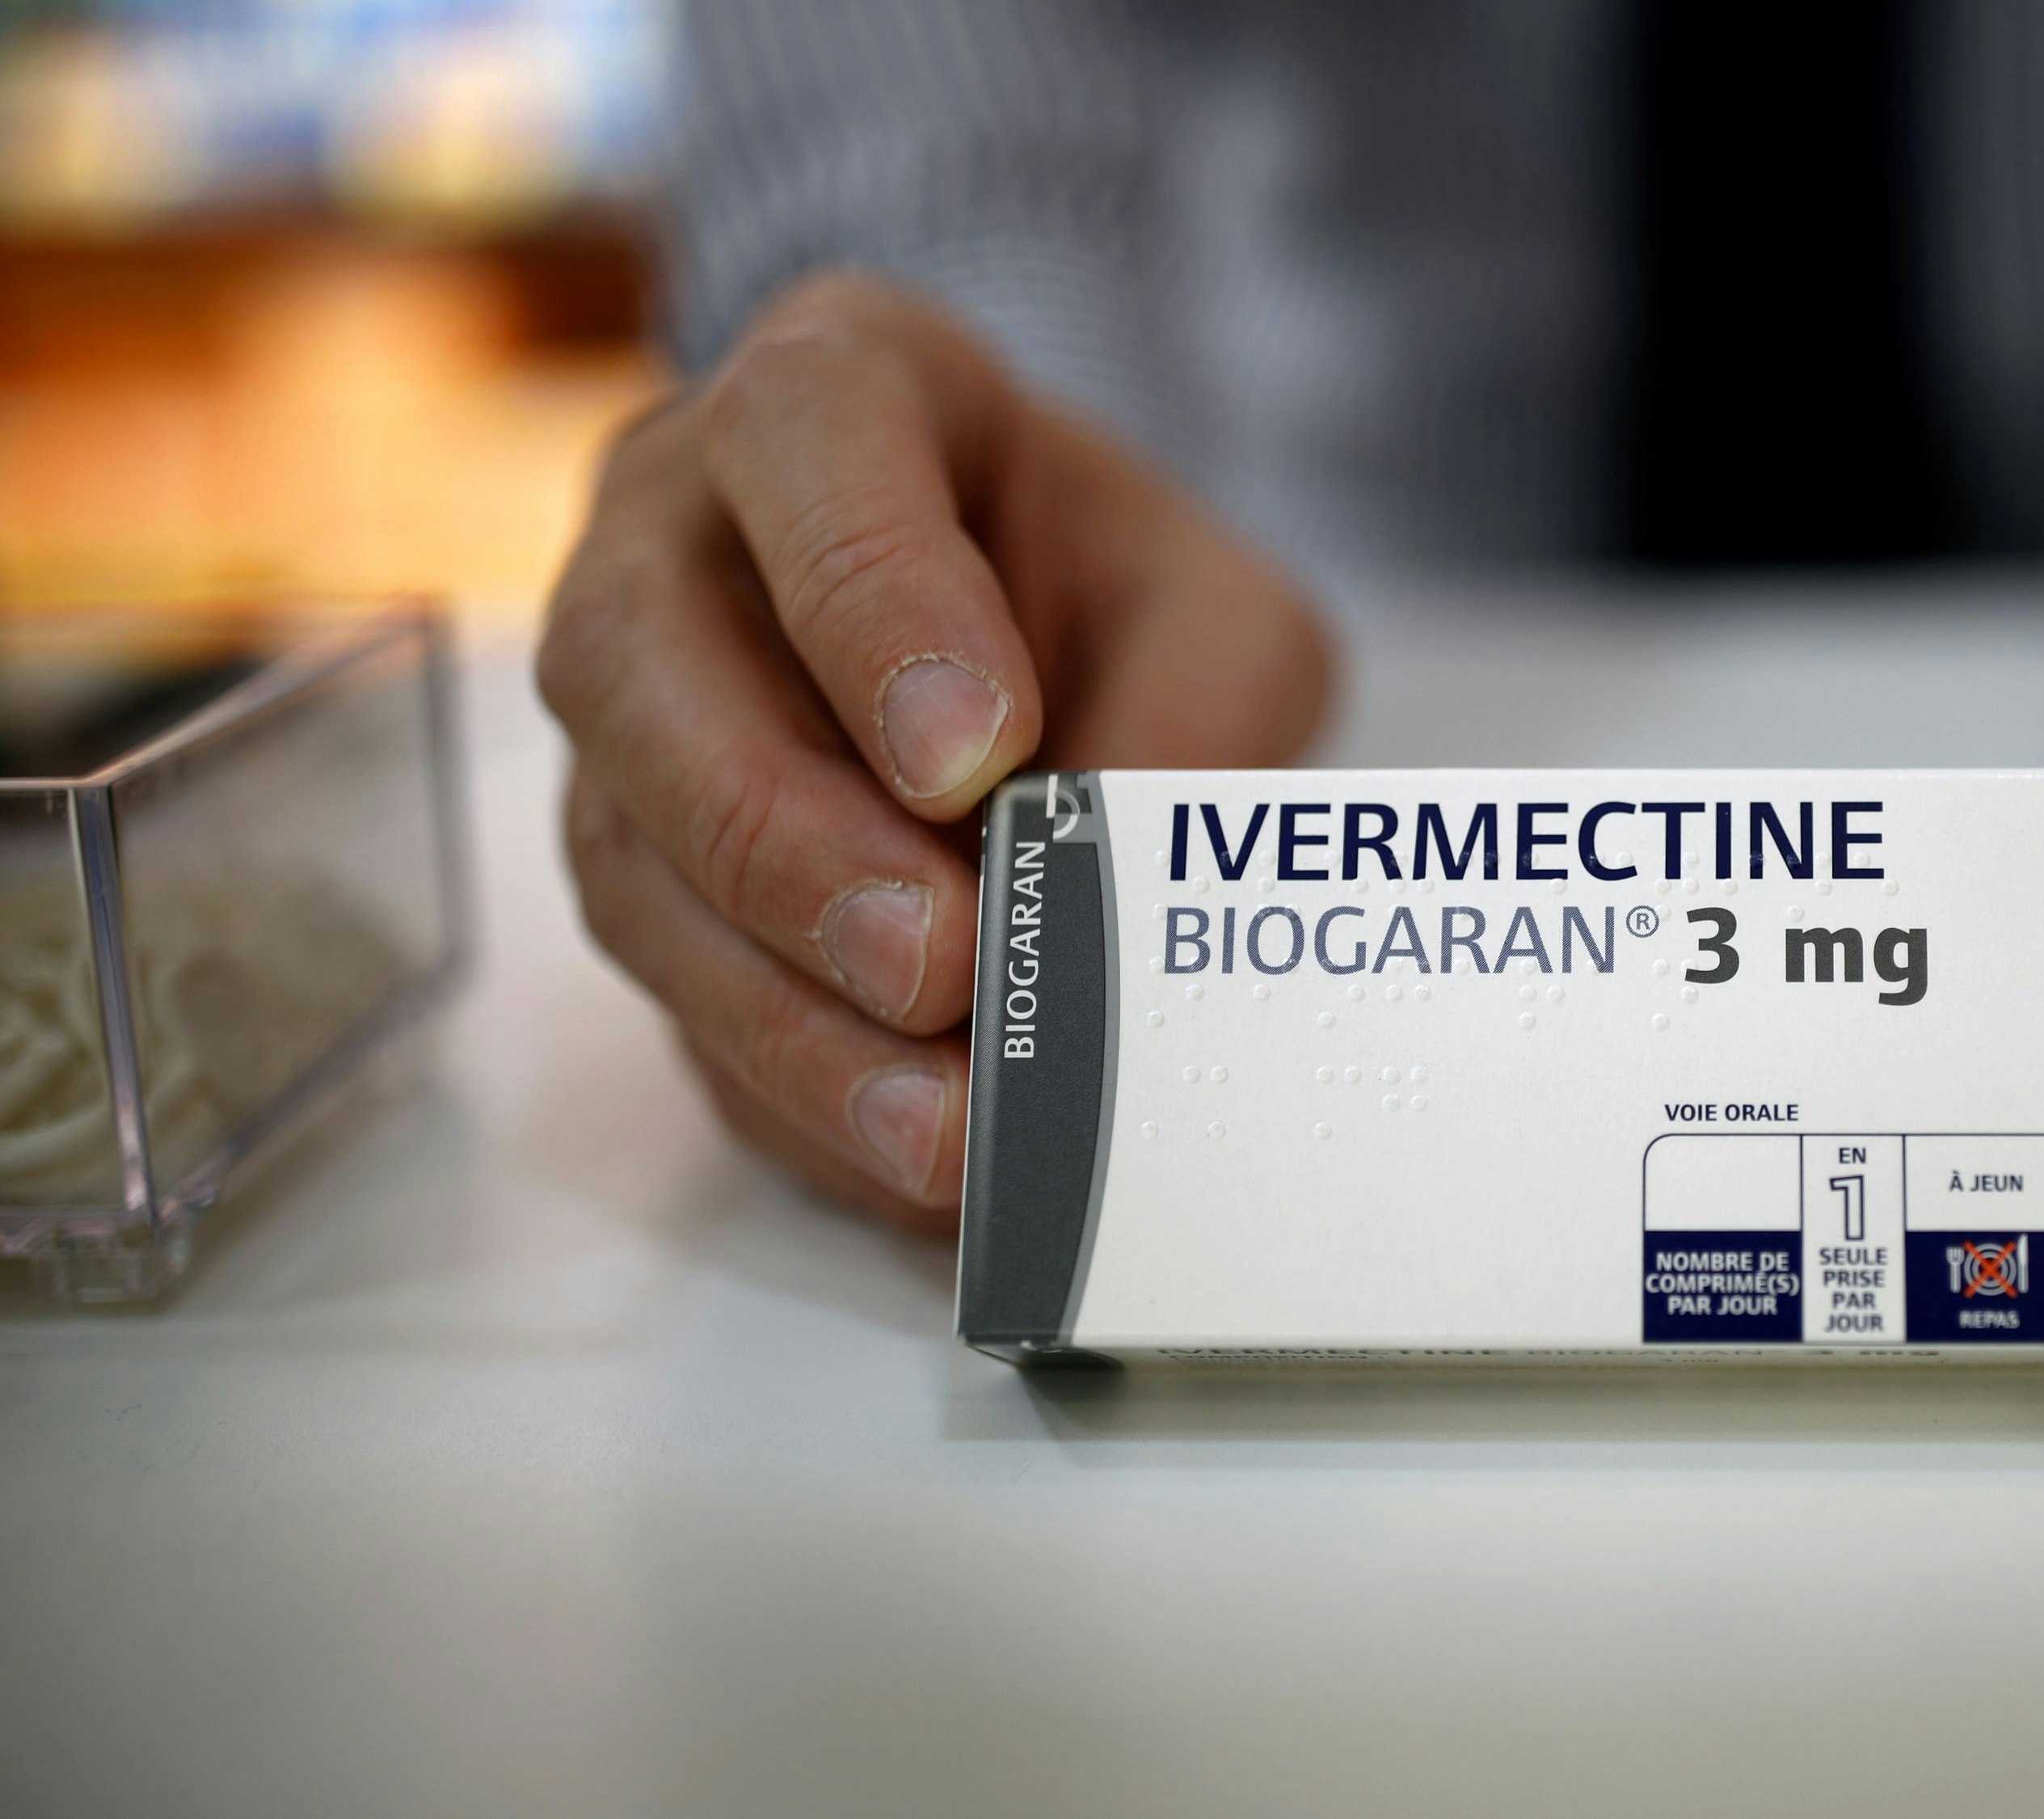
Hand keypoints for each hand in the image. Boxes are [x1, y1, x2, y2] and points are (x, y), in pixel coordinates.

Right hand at [541, 272, 1330, 1229]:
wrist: (1045, 648)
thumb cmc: (1118, 602)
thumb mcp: (1223, 622)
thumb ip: (1199, 717)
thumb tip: (1110, 901)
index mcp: (827, 393)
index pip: (803, 441)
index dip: (871, 601)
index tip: (977, 755)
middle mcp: (673, 535)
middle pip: (638, 662)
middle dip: (786, 838)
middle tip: (939, 966)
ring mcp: (628, 715)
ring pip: (630, 854)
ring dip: (781, 1008)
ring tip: (942, 1123)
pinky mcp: (644, 878)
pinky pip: (668, 987)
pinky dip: (790, 1085)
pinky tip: (909, 1156)